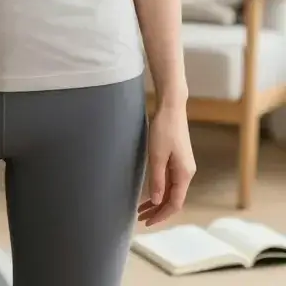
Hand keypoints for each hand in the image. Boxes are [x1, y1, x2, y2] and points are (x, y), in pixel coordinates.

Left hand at [138, 102, 195, 226]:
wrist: (171, 107)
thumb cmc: (164, 129)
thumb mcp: (157, 156)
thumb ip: (157, 180)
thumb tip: (158, 202)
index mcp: (184, 174)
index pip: (175, 203)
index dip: (162, 215)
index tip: (147, 222)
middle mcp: (187, 173)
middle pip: (174, 199)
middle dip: (158, 211)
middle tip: (141, 218)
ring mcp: (183, 166)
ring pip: (172, 190)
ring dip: (158, 201)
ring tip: (142, 209)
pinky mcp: (178, 159)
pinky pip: (170, 181)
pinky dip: (160, 189)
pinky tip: (150, 193)